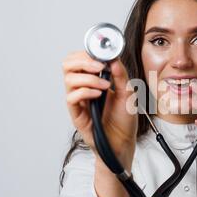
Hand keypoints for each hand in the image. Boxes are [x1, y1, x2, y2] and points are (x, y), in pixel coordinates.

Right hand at [62, 51, 136, 169]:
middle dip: (83, 61)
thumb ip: (121, 76)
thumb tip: (114, 60)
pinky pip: (71, 98)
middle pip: (68, 65)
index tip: (101, 55)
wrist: (123, 142)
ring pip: (69, 79)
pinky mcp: (77, 114)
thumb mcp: (128, 93)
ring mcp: (79, 101)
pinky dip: (85, 92)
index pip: (80, 59)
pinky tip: (98, 95)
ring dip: (88, 78)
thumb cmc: (124, 119)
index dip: (87, 53)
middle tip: (100, 67)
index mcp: (93, 80)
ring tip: (105, 86)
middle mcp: (83, 88)